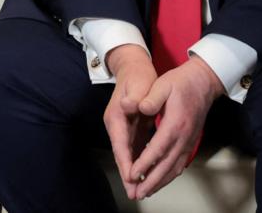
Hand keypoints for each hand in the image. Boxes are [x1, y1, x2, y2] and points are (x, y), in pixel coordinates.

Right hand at [103, 44, 157, 199]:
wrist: (133, 68)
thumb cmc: (138, 76)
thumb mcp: (139, 84)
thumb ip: (136, 97)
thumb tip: (130, 105)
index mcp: (117, 116)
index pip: (120, 143)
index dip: (126, 161)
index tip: (132, 177)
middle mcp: (117, 124)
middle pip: (121, 154)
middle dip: (128, 174)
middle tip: (134, 193)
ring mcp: (122, 128)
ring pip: (127, 154)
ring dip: (133, 173)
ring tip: (139, 190)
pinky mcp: (130, 129)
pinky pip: (134, 150)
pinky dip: (138, 163)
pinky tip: (144, 174)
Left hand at [129, 56, 223, 199]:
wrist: (203, 83)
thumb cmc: (180, 83)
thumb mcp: (163, 84)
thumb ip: (151, 98)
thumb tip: (140, 108)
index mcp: (175, 124)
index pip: (158, 149)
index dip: (145, 163)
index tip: (132, 175)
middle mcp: (184, 137)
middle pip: (167, 165)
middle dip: (151, 181)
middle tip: (137, 193)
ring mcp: (189, 141)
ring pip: (174, 167)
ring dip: (160, 182)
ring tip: (146, 193)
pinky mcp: (190, 143)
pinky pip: (179, 164)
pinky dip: (169, 175)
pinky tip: (160, 181)